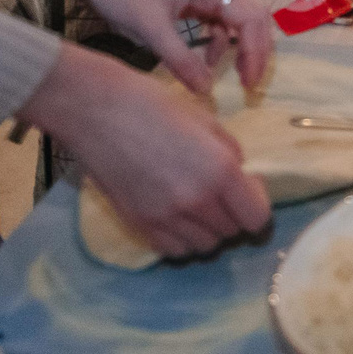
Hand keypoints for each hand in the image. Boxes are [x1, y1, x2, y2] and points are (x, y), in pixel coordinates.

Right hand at [20, 46, 270, 257]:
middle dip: (232, 214)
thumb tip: (240, 175)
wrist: (95, 111)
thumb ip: (228, 151)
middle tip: (220, 192)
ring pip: (204, 246)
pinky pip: (174, 250)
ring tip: (196, 205)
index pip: (257, 217)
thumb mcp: (204, 118)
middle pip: (231, 232)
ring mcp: (166, 218)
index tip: (249, 189)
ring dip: (207, 229)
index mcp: (219, 169)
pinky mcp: (139, 226)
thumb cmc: (151, 103)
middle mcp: (196, 200)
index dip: (257, 205)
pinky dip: (181, 239)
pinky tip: (174, 216)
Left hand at [57, 0, 276, 93]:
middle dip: (254, 49)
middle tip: (249, 81)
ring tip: (231, 75)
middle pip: (250, 16)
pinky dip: (215, 43)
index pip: (251, 18)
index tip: (248, 82)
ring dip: (236, 46)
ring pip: (233, 20)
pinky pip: (213, 22)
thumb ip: (181, 60)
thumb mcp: (150, 30)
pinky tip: (203, 62)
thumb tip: (206, 90)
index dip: (255, 51)